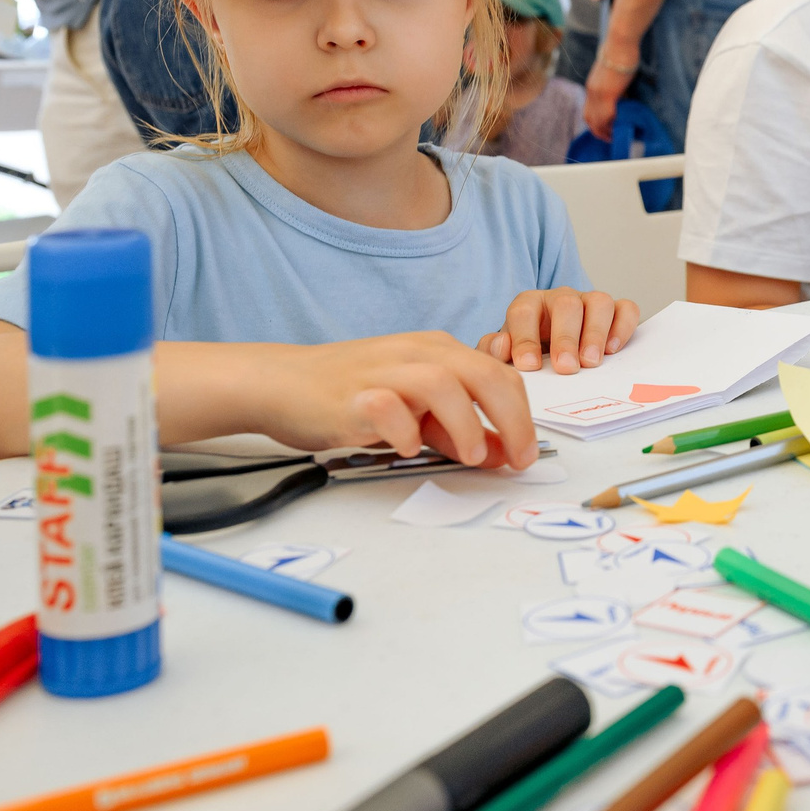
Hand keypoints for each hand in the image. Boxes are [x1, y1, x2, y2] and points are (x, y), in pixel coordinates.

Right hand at [242, 333, 533, 467]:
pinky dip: (404, 429)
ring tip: (470, 456)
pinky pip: (387, 406)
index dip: (522, 414)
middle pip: (482, 373)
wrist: (282, 383)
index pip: (499, 373)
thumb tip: (503, 453)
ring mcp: (383, 371)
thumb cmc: (351, 393)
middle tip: (518, 458)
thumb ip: (457, 429)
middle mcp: (416, 353)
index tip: (527, 452)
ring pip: (442, 382)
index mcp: (437, 351)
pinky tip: (406, 449)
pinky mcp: (351, 395)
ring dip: (465, 422)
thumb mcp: (415, 409)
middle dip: (512, 418)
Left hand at [487, 288, 639, 372]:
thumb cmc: (529, 354)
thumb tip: (502, 346)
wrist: (551, 353)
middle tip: (566, 368)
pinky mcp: (615, 312)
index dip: (525, 338)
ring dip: (596, 332)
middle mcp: (560, 298)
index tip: (528, 365)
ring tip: (591, 362)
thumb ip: (494, 351)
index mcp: (529, 305)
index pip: (524, 312)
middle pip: (566, 304)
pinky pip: (626, 309)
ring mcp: (589, 303)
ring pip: (599, 301)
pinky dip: (623, 327)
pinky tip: (613, 350)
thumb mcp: (504, 355)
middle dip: (566, 338)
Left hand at [584, 44, 635, 138]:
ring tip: (614, 137)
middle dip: (598, 131)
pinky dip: (612, 125)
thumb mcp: (613, 73)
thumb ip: (614, 86)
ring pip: (598, 120)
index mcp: (592, 86)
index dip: (595, 122)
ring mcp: (598, 93)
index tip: (604, 129)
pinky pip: (608, 115)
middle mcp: (591, 91)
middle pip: (589, 118)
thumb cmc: (621, 52)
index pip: (588, 110)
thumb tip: (622, 98)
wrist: (620, 43)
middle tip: (609, 138)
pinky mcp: (609, 93)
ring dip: (605, 131)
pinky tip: (619, 129)